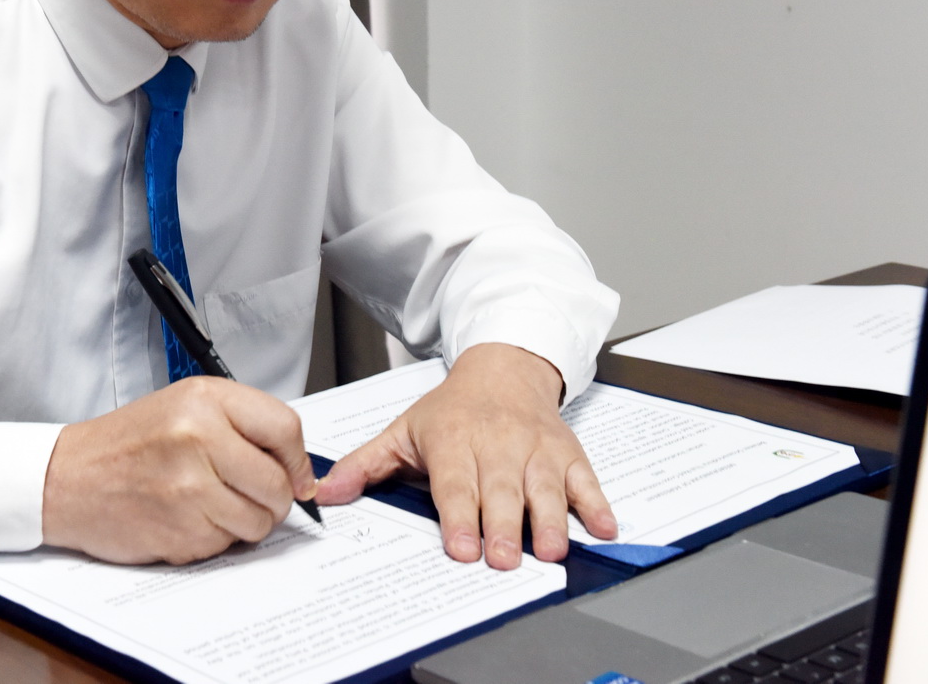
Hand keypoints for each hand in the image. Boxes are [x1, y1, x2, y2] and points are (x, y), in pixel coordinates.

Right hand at [41, 377, 318, 564]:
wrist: (68, 478)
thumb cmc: (128, 443)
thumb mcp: (185, 406)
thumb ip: (243, 426)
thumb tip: (299, 471)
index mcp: (204, 400)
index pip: (285, 429)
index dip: (298, 460)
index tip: (297, 475)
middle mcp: (198, 438)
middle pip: (278, 485)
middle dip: (274, 499)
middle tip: (252, 495)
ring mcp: (189, 487)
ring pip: (258, 522)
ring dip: (244, 522)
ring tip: (211, 504)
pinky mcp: (180, 529)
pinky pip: (226, 545)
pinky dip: (214, 538)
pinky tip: (186, 518)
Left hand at [314, 343, 615, 568]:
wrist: (504, 367)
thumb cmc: (453, 410)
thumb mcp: (403, 431)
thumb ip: (365, 465)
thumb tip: (325, 493)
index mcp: (454, 441)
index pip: (455, 484)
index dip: (458, 516)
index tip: (460, 546)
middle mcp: (498, 444)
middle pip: (501, 490)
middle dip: (503, 525)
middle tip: (503, 559)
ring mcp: (537, 450)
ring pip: (546, 487)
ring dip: (550, 520)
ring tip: (550, 550)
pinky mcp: (568, 454)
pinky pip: (586, 479)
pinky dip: (597, 503)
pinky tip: (603, 527)